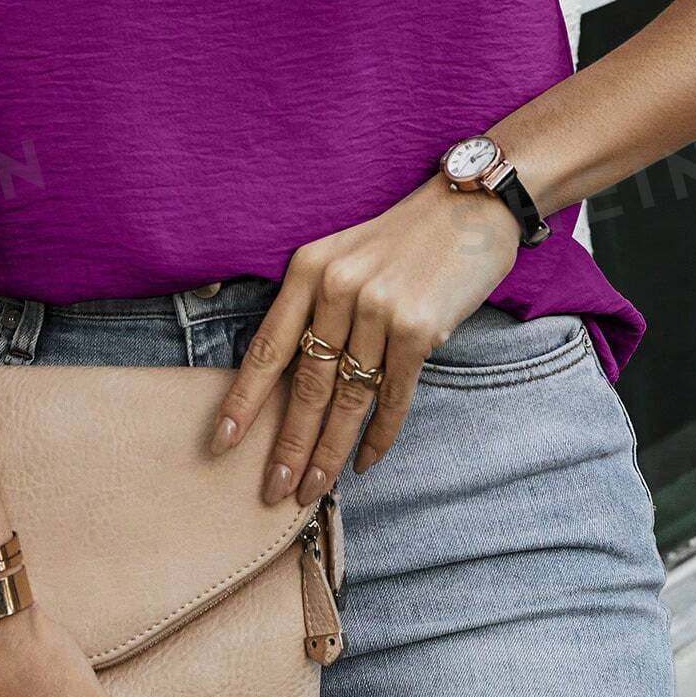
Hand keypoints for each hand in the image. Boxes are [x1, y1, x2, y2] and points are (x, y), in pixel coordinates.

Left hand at [209, 175, 520, 502]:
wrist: (473, 207)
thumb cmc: (405, 239)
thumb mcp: (344, 256)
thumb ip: (316, 305)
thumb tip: (290, 379)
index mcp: (308, 269)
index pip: (266, 347)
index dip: (243, 400)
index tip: (222, 442)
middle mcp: (338, 288)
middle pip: (305, 384)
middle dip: (287, 444)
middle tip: (273, 489)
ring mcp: (379, 309)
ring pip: (346, 398)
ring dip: (329, 451)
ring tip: (312, 489)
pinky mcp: (420, 329)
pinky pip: (393, 396)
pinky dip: (379, 434)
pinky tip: (365, 461)